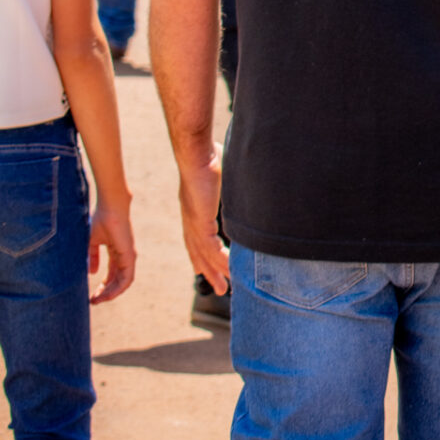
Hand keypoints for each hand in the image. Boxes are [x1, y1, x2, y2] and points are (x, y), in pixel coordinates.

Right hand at [87, 199, 136, 302]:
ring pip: (123, 282)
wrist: (110, 208)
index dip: (102, 286)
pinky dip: (118, 289)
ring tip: (97, 300)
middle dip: (105, 292)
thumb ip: (93, 256)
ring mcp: (128, 257)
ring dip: (110, 294)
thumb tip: (92, 272)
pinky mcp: (130, 256)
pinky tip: (107, 296)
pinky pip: (127, 278)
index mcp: (116, 252)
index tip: (91, 296)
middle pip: (117, 280)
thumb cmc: (100, 220)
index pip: (112, 274)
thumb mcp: (92, 242)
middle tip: (93, 301)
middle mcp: (124, 256)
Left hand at [177, 143, 229, 292]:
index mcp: (193, 207)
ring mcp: (193, 221)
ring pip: (204, 254)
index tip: (208, 267)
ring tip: (224, 288)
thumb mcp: (223, 172)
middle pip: (197, 251)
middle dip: (207, 270)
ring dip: (214, 272)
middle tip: (219, 287)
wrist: (196, 151)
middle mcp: (190, 217)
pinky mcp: (199, 221)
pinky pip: (210, 248)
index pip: (197, 236)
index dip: (202, 253)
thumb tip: (249, 174)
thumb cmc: (208, 153)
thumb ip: (232, 181)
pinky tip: (228, 270)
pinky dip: (219, 261)